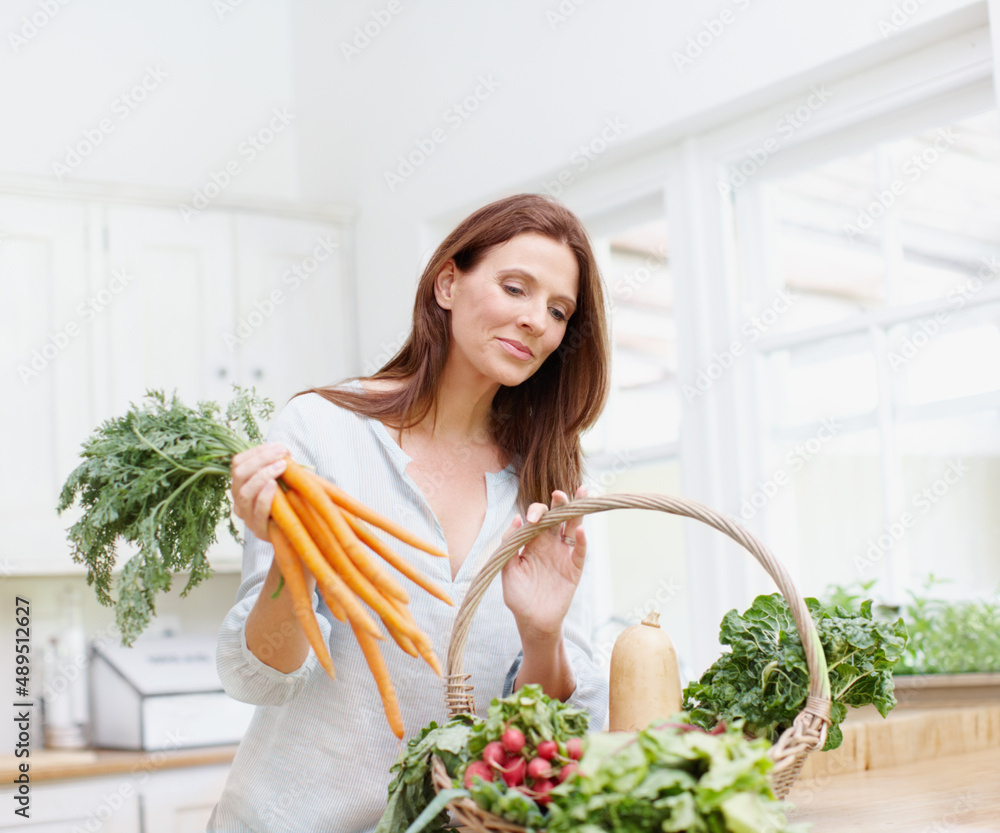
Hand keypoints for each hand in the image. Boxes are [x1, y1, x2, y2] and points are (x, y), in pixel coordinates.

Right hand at [230, 442, 288, 542]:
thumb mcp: (282, 481)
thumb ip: (279, 467)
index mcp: (241, 484)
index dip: (257, 451)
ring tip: (281, 466)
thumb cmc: (287, 501)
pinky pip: (257, 511)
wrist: (293, 532)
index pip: (238, 463)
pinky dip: (264, 496)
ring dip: (263, 475)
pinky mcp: (258, 529)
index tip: (278, 447)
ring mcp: (246, 515)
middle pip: (239, 474)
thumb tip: (284, 452)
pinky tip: (274, 486)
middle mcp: (238, 499)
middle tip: (281, 454)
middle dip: (260, 459)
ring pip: (244, 492)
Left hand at [501, 486, 587, 641]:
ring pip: (572, 527)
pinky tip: (581, 530)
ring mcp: (563, 554)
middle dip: (558, 503)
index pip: (537, 518)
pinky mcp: (574, 568)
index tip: (530, 519)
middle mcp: (549, 544)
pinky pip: (579, 550)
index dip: (535, 512)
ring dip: (576, 512)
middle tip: (558, 494)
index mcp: (531, 542)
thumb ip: (509, 545)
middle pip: (557, 517)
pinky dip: (582, 540)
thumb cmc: (518, 596)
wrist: (532, 622)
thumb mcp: (507, 569)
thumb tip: (516, 519)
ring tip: (581, 493)